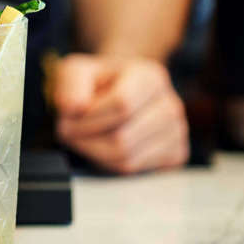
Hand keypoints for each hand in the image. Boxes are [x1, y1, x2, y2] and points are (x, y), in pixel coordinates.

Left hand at [50, 53, 188, 174]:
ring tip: (82, 138)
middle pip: (122, 138)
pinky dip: (109, 165)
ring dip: (94, 153)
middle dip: (85, 139)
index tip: (66, 117)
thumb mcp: (75, 71)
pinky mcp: (175, 155)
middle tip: (67, 131)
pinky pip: (135, 172)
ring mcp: (177, 131)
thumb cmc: (96, 83)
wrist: (116, 91)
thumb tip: (73, 107)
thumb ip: (70, 83)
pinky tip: (102, 147)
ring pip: (128, 159)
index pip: (121, 105)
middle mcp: (171, 104)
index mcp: (150, 77)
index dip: (87, 117)